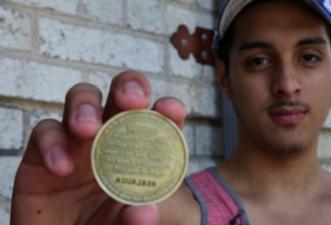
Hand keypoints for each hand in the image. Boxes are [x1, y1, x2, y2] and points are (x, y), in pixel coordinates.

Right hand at [11, 71, 186, 224]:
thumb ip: (134, 220)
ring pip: (82, 98)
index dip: (167, 109)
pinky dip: (52, 143)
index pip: (159, 120)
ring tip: (87, 130)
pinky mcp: (43, 151)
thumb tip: (145, 212)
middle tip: (132, 101)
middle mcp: (111, 137)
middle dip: (129, 88)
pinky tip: (61, 168)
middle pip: (121, 94)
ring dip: (85, 106)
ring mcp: (77, 140)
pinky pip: (45, 131)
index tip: (171, 111)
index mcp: (139, 151)